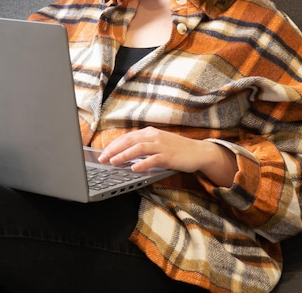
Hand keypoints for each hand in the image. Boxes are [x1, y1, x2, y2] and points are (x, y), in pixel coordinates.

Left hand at [98, 126, 237, 186]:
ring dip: (124, 155)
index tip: (103, 152)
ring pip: (139, 148)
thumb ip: (144, 146)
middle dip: (114, 149)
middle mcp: (154, 136)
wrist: (198, 152)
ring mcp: (162, 145)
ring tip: (113, 162)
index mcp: (150, 132)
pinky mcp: (169, 156)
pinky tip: (134, 169)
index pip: (127, 137)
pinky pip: (153, 159)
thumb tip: (125, 153)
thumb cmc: (177, 149)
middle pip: (130, 140)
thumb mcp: (158, 143)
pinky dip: (142, 163)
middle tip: (102, 158)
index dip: (113, 144)